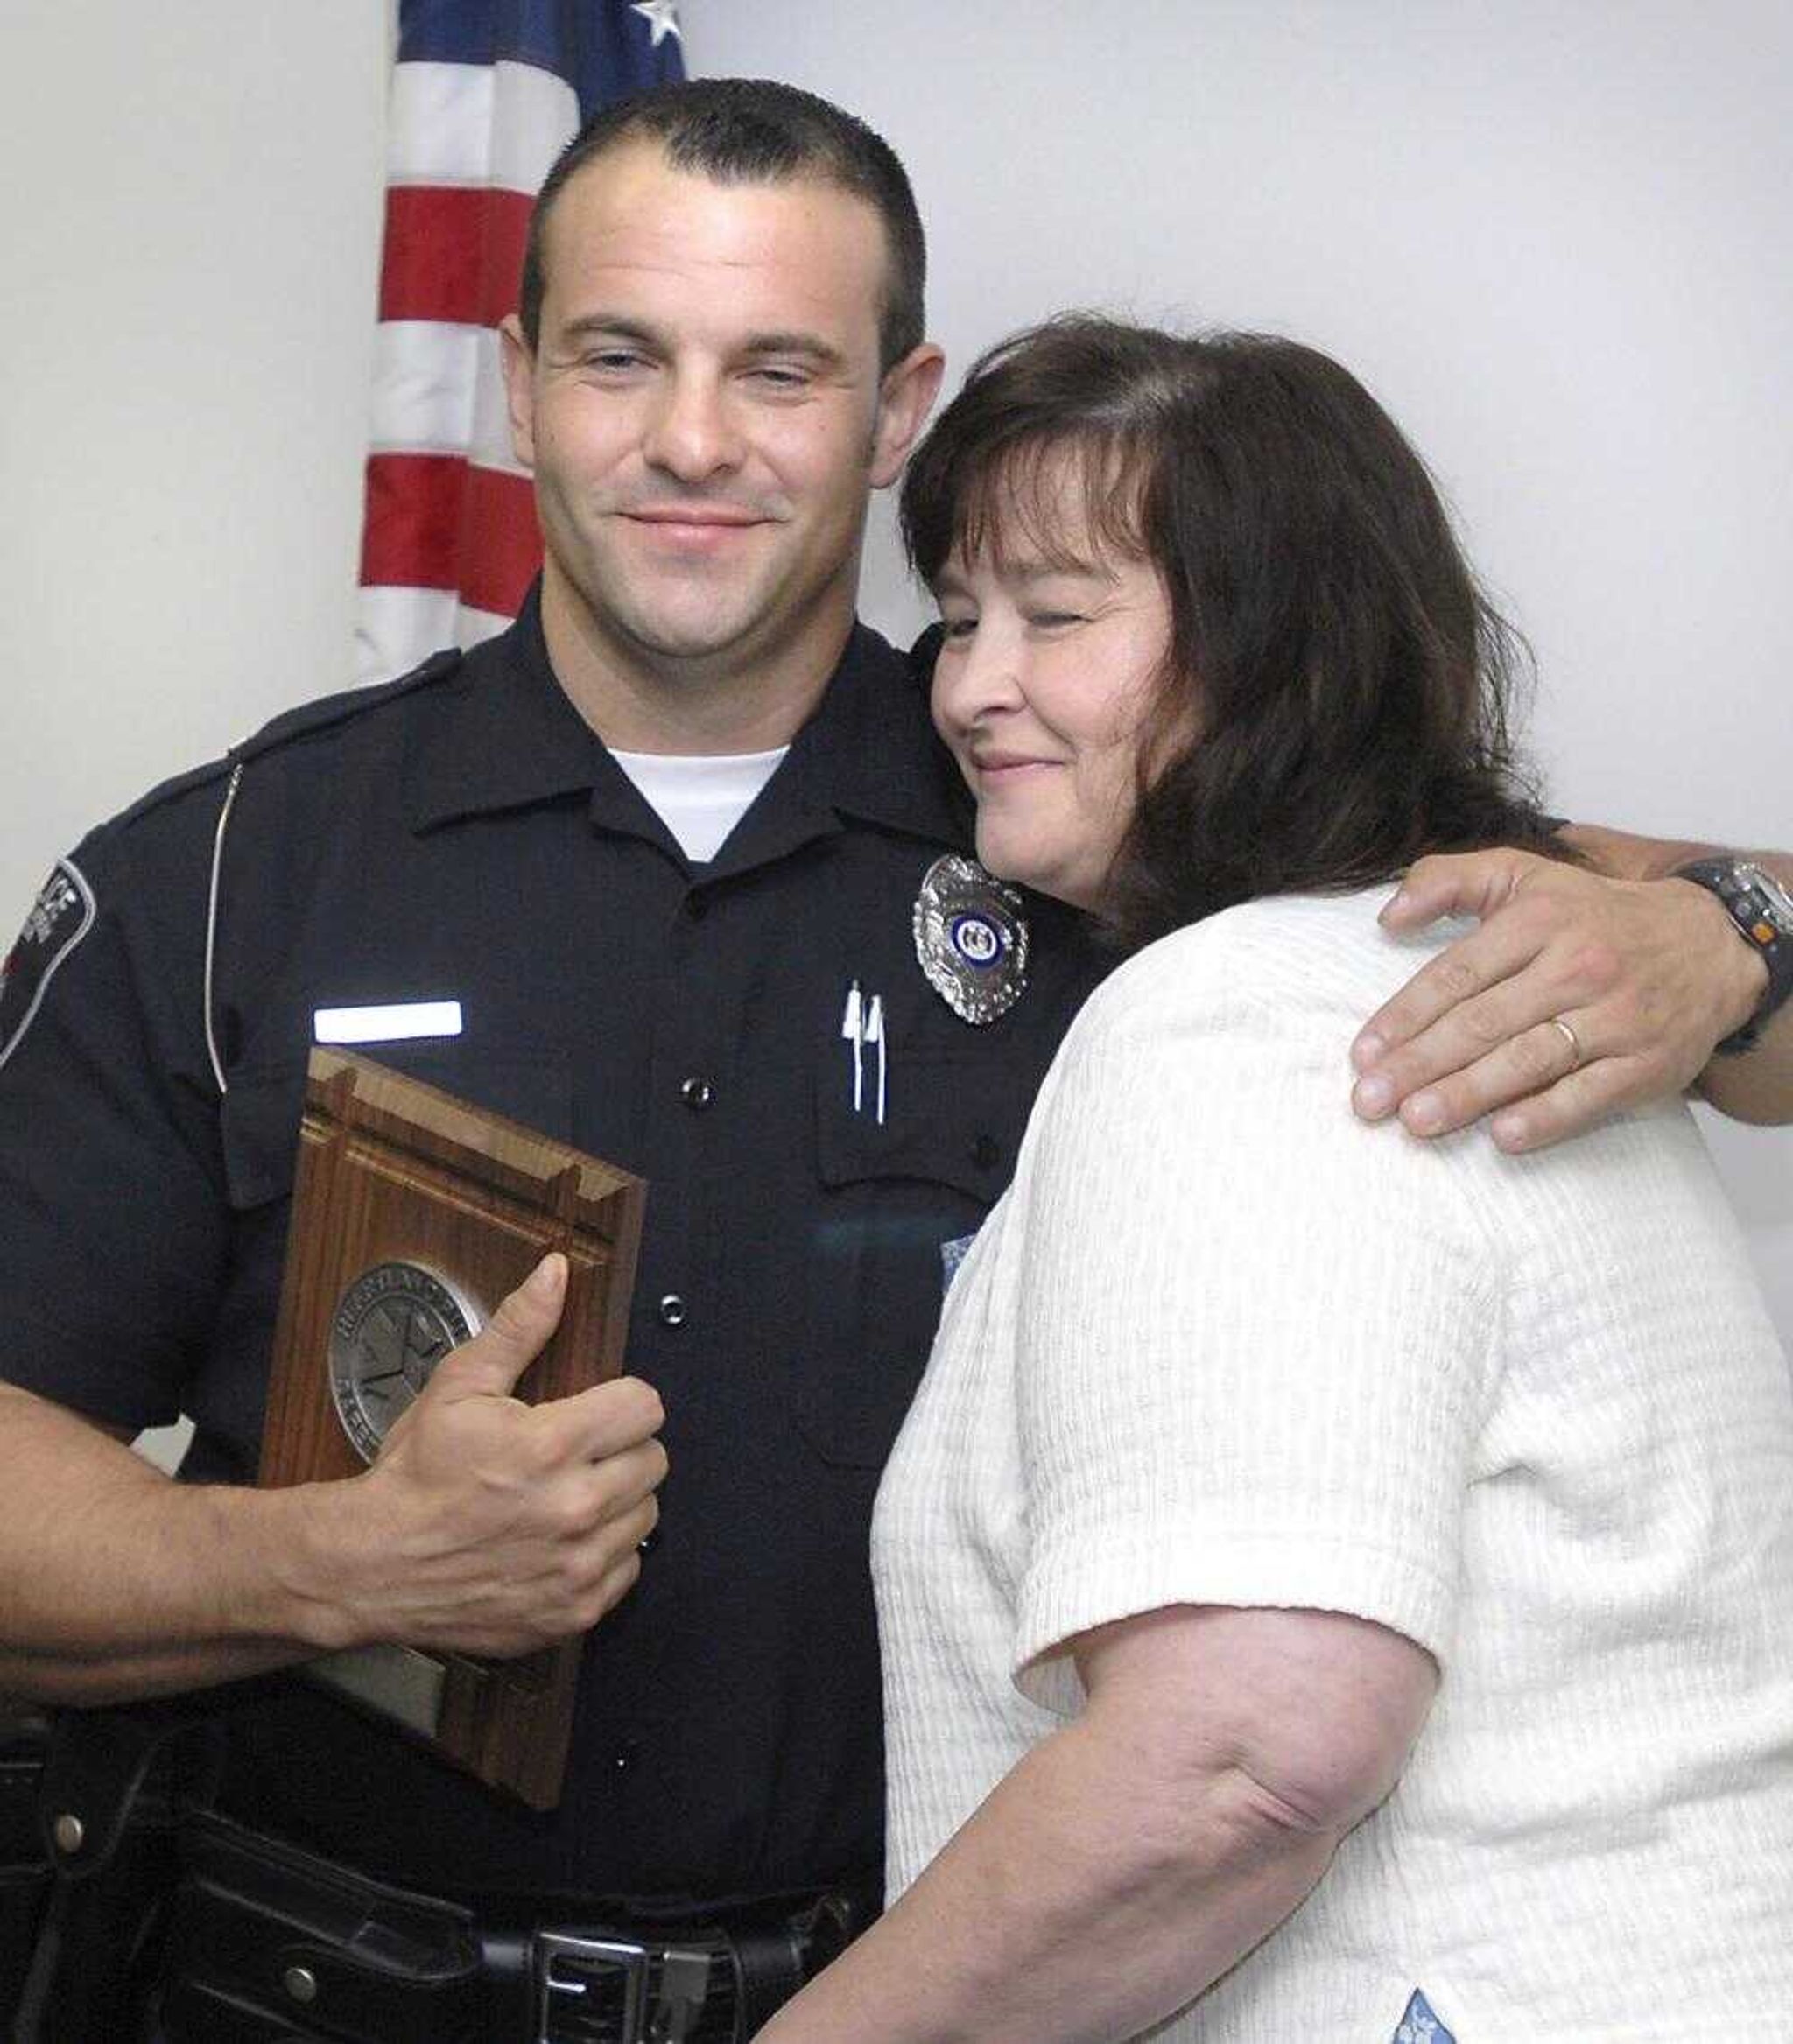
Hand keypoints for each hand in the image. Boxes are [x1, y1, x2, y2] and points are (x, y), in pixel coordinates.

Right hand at [304, 1254, 666, 1656]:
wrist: (374, 1565)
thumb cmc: (415, 1475)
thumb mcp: (459, 1385)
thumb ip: (519, 1327)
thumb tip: (556, 1272)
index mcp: (552, 1445)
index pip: (646, 1407)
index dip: (622, 1401)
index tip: (597, 1409)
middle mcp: (575, 1509)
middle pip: (655, 1460)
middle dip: (622, 1449)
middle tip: (578, 1453)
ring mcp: (578, 1566)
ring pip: (647, 1515)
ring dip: (617, 1501)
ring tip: (568, 1495)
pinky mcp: (575, 1610)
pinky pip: (629, 1569)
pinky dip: (605, 1554)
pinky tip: (563, 1540)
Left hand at [1348, 848, 1765, 1150]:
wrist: (1711, 943)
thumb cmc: (1594, 916)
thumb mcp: (1525, 875)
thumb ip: (1449, 880)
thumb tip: (1387, 916)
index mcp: (1539, 919)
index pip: (1458, 973)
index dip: (1406, 1015)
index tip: (1364, 1053)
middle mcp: (1578, 965)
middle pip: (1484, 1021)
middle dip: (1421, 1064)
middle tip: (1370, 1100)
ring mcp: (1617, 1016)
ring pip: (1530, 1059)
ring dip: (1469, 1094)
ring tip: (1417, 1120)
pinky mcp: (1649, 1062)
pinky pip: (1591, 1094)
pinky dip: (1547, 1116)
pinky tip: (1503, 1135)